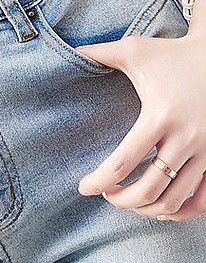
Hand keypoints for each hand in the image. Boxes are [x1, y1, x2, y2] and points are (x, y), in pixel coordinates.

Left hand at [75, 24, 205, 220]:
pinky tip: (162, 209)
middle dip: (121, 200)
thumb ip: (100, 52)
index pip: (123, 162)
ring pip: (174, 201)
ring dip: (147, 209)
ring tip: (130, 200)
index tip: (84, 188)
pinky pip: (202, 201)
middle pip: (149, 190)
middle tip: (107, 195)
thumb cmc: (172, 54)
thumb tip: (71, 52)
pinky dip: (181, 212)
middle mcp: (185, 138)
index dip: (99, 181)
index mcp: (159, 116)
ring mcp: (205, 152)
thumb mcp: (135, 50)